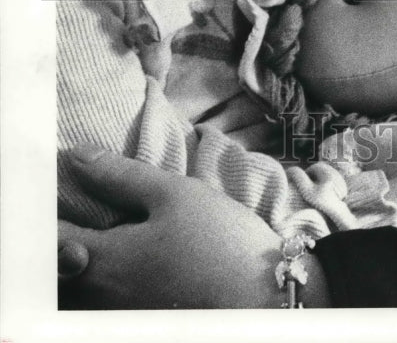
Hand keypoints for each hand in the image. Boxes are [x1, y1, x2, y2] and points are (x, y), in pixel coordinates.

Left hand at [57, 145, 330, 308]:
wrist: (264, 298)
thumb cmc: (219, 243)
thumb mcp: (173, 195)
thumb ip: (120, 176)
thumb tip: (76, 157)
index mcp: (102, 261)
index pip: (53, 235)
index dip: (51, 205)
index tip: (61, 180)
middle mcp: (100, 296)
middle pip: (60, 265)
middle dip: (65, 234)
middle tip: (84, 202)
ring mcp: (119, 313)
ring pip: (82, 284)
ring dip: (87, 253)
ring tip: (109, 224)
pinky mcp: (141, 319)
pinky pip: (105, 296)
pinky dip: (106, 271)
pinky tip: (134, 251)